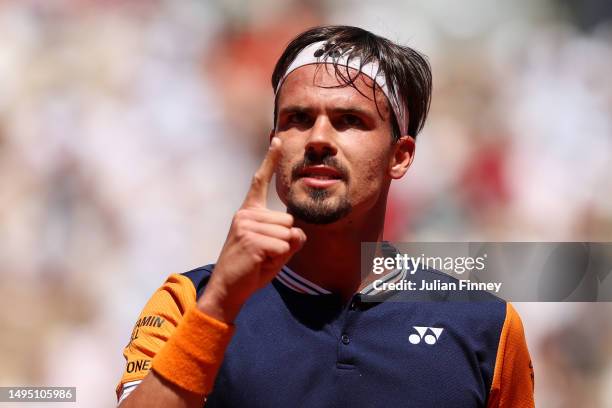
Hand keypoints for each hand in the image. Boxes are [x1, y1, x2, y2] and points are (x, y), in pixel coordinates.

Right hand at [198, 137, 305, 322]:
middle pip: (289, 221)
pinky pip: (283, 247)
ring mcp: (246, 225)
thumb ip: (289, 237)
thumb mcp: (274, 249)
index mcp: (249, 212)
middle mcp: (246, 214)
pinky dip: (277, 260)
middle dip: (285, 242)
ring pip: (288, 235)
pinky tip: (259, 264)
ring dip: (281, 253)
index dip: (270, 160)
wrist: (228, 289)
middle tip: (263, 254)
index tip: (278, 139)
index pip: (260, 182)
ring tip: (260, 259)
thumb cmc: (251, 268)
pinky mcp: (251, 239)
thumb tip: (298, 232)